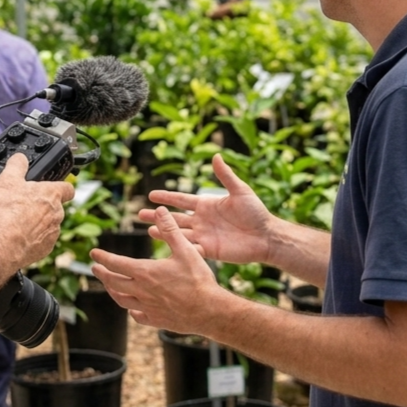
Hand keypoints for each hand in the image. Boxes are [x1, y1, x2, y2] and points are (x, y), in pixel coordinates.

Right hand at [0, 153, 74, 268]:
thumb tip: (20, 158)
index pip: (68, 188)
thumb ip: (17, 165)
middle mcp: (57, 213)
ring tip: (19, 223)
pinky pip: (42, 241)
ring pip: (49, 225)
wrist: (5, 242)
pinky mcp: (46, 248)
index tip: (56, 188)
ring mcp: (53, 232)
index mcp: (52, 194)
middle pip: (55, 208)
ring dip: (38, 224)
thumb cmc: (8, 211)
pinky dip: (33, 239)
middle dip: (42, 207)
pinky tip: (19, 236)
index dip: (62, 187)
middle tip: (25, 207)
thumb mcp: (8, 180)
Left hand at [91, 206, 225, 333]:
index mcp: (146, 272)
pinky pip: (137, 316)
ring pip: (122, 300)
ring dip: (113, 291)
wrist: (209, 310)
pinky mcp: (156, 320)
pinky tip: (132, 308)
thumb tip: (160, 210)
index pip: (116, 264)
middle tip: (96, 268)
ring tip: (109, 286)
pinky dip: (131, 310)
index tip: (94, 253)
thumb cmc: (198, 279)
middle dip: (102, 274)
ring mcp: (148, 308)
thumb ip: (170, 230)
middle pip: (114, 283)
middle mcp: (142, 291)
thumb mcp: (185, 250)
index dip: (103, 258)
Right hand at [137, 154, 273, 264]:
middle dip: (158, 216)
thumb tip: (216, 156)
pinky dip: (178, 247)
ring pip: (178, 233)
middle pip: (174, 217)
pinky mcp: (209, 250)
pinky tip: (166, 246)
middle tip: (140, 214)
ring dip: (164, 232)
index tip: (151, 195)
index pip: (181, 200)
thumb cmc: (256, 212)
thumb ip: (226, 176)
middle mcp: (201, 220)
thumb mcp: (240, 191)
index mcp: (207, 205)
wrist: (266, 236)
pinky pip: (190, 248)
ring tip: (148, 230)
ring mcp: (204, 236)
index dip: (167, 197)